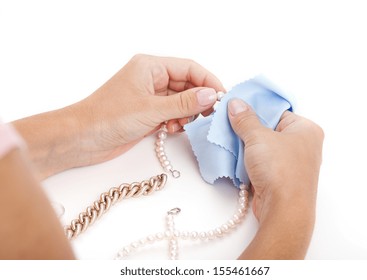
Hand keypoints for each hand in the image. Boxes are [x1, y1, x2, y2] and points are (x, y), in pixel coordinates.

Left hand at [14, 54, 223, 176]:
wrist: (82, 139)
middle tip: (209, 115)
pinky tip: (172, 129)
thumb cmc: (108, 117)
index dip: (208, 81)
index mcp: (150, 67)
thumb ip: (184, 103)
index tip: (222, 97)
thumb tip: (211, 95)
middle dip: (198, 100)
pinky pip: (171, 114)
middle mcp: (151, 79)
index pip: (189, 68)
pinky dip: (176, 122)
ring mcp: (150, 98)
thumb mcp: (151, 108)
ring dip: (186, 114)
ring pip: (180, 102)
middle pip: (186, 85)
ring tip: (182, 124)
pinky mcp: (147, 114)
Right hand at [227, 99, 323, 258]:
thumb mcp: (259, 137)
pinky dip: (248, 160)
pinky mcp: (280, 178)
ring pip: (263, 147)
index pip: (277, 111)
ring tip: (226, 138)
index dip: (255, 109)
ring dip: (245, 145)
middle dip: (248, 129)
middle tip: (227, 122)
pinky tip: (233, 156)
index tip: (236, 107)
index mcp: (306, 129)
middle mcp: (302, 145)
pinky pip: (261, 162)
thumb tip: (236, 104)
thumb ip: (245, 119)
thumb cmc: (280, 169)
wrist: (283, 210)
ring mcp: (291, 163)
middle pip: (269, 129)